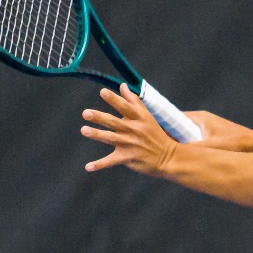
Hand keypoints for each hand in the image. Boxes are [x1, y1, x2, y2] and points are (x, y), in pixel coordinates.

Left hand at [81, 85, 202, 173]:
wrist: (169, 157)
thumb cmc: (156, 134)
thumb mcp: (147, 116)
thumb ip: (133, 100)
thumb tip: (122, 85)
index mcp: (139, 118)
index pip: (125, 107)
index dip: (114, 100)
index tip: (103, 92)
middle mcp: (134, 130)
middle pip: (114, 122)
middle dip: (100, 117)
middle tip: (85, 113)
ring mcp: (131, 144)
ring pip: (111, 138)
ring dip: (97, 134)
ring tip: (84, 130)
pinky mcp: (128, 157)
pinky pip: (111, 161)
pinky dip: (100, 164)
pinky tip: (88, 167)